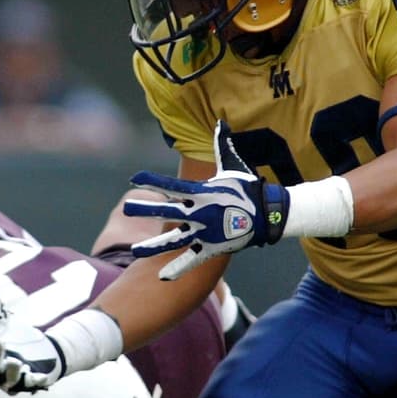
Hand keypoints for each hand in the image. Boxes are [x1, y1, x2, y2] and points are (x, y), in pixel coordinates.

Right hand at [0, 278, 64, 392]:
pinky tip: (41, 376)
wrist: (44, 352)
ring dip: (11, 372)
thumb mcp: (6, 321)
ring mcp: (13, 381)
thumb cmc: (19, 338)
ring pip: (8, 382)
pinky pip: (32, 385)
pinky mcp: (31, 383)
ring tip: (15, 360)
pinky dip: (35, 381)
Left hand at [123, 121, 288, 279]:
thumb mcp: (235, 166)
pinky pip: (192, 260)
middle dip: (146, 209)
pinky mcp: (212, 248)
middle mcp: (200, 212)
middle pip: (168, 211)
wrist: (270, 214)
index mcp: (202, 192)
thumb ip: (223, 146)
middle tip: (126, 208)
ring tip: (134, 251)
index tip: (134, 178)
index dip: (153, 181)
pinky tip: (162, 276)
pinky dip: (178, 268)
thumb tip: (221, 121)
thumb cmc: (249, 188)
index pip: (172, 185)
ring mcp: (205, 232)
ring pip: (175, 240)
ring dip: (154, 246)